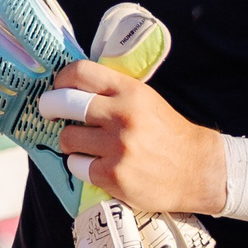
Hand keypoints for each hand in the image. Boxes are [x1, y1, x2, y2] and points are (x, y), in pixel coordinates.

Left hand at [51, 60, 227, 215]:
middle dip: (50, 109)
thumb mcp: (145, 100)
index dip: (60, 80)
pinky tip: (97, 165)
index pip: (80, 73)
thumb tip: (69, 86)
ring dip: (70, 142)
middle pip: (62, 103)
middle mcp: (122, 115)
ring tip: (84, 145)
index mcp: (130, 92)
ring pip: (66, 138)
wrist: (198, 170)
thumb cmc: (166, 133)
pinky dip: (81, 166)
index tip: (56, 88)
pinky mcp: (113, 174)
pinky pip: (76, 166)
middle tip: (50, 113)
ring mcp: (116, 147)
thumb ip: (112, 92)